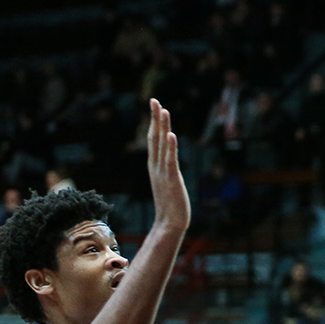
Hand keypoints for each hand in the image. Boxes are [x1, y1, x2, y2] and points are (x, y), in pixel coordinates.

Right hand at [146, 100, 189, 230]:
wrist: (170, 223)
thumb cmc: (170, 205)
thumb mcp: (166, 182)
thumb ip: (165, 170)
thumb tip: (167, 161)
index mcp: (155, 165)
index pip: (153, 139)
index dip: (154, 122)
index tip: (155, 105)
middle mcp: (156, 166)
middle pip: (154, 137)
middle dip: (155, 118)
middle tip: (154, 100)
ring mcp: (162, 172)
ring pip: (161, 145)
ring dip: (162, 127)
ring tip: (163, 110)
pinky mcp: (171, 179)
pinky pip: (170, 160)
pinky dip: (170, 147)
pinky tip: (171, 134)